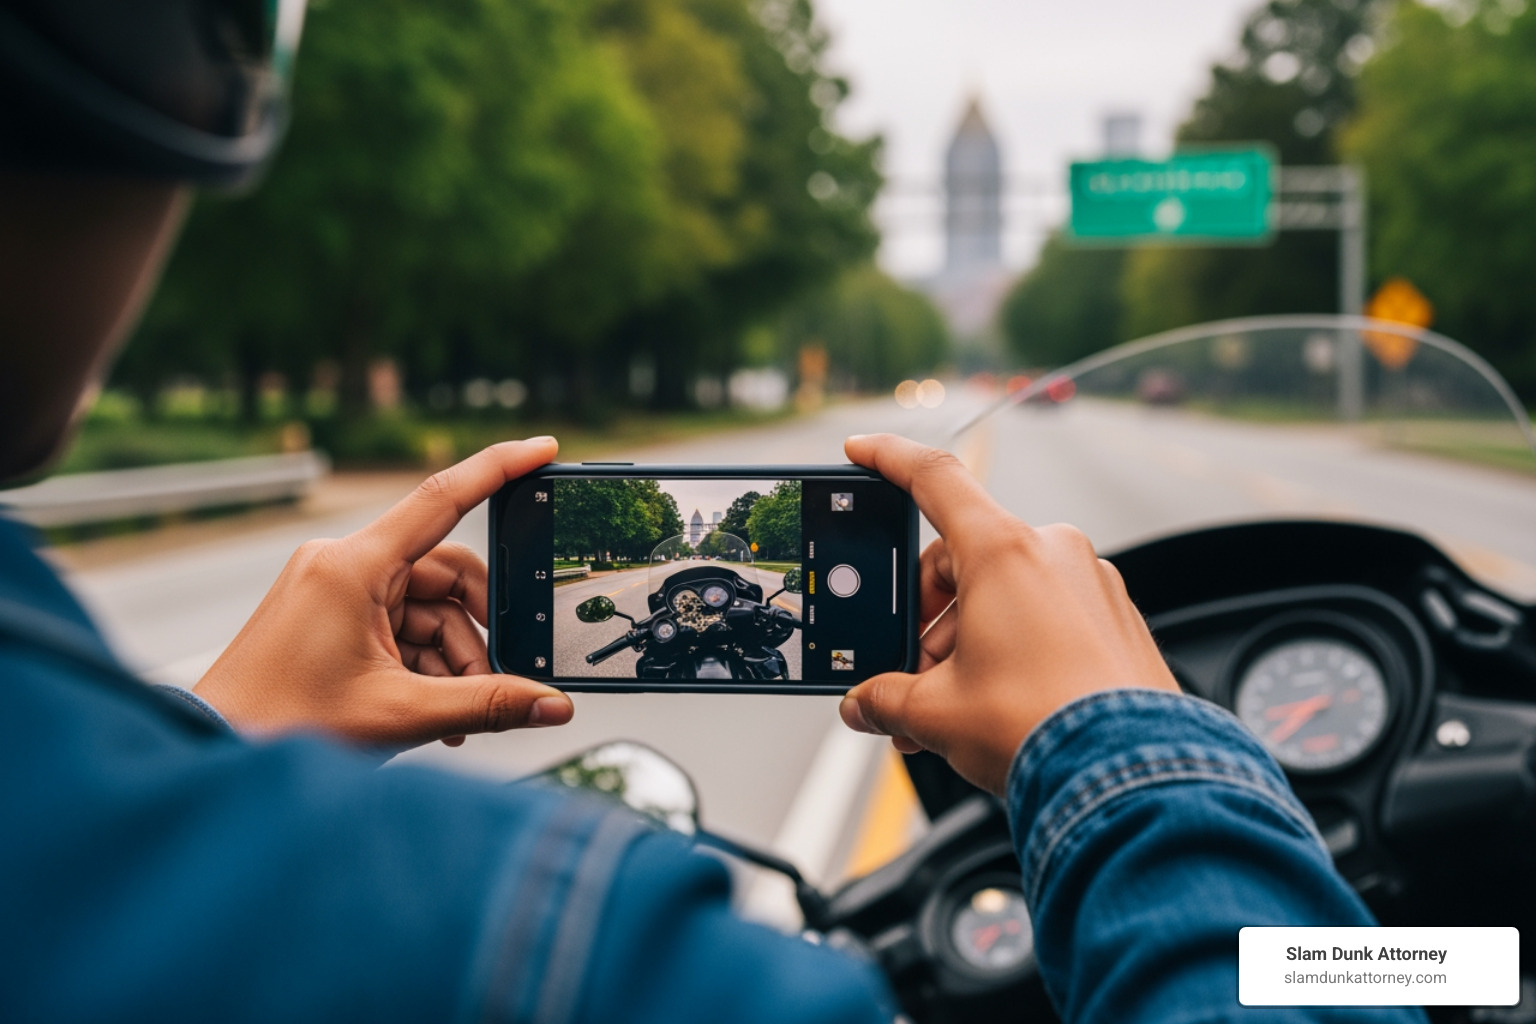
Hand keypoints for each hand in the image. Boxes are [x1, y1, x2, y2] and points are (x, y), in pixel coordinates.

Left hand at [194, 438, 573, 746]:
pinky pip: (401, 626)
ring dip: (453, 660)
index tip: (543, 449)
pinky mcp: (331, 615)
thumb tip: (552, 706)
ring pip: (428, 609)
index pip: (443, 497)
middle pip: (446, 574)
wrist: (214, 750)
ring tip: (457, 717)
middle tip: (501, 680)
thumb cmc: (280, 724)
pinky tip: (435, 710)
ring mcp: (335, 590)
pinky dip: (425, 665)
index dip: (499, 467)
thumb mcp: (401, 714)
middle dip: (479, 631)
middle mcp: (342, 566)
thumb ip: (488, 705)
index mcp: (352, 566)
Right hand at [838, 434, 1178, 793]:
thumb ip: (888, 698)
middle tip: (909, 680)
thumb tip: (865, 705)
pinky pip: (1046, 618)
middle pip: (963, 564)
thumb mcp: (937, 713)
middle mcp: (1052, 554)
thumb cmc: (1041, 728)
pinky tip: (997, 705)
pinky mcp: (1117, 621)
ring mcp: (1092, 586)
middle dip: (927, 624)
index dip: (889, 459)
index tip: (862, 450)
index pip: (934, 479)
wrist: (1129, 778)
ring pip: (1004, 597)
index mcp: (1004, 553)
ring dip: (967, 647)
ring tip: (951, 714)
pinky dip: (1012, 651)